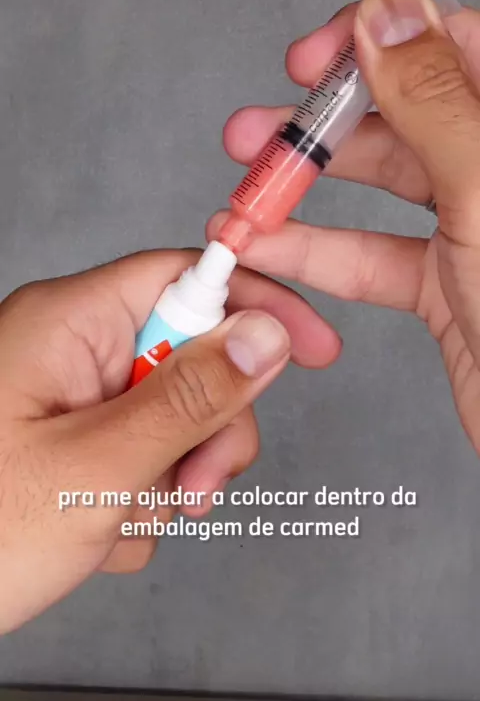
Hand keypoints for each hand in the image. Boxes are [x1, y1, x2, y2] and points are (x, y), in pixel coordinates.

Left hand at [0, 249, 339, 632]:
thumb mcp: (95, 469)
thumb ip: (190, 398)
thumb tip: (266, 333)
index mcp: (67, 323)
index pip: (186, 276)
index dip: (256, 303)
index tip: (312, 347)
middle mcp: (71, 349)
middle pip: (191, 356)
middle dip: (207, 430)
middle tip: (192, 488)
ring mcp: (70, 396)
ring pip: (172, 417)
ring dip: (168, 480)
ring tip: (115, 526)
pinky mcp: (71, 439)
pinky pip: (141, 455)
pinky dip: (138, 501)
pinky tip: (95, 535)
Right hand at [209, 0, 479, 449]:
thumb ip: (435, 100)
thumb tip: (388, 11)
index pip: (446, 42)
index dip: (373, 39)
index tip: (313, 60)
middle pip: (400, 115)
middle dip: (320, 122)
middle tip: (257, 131)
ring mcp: (471, 229)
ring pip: (378, 187)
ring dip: (305, 189)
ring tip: (247, 190)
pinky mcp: (444, 287)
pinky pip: (370, 257)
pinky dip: (314, 254)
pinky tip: (267, 249)